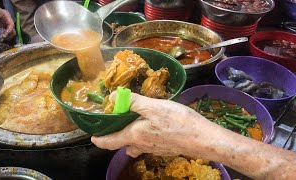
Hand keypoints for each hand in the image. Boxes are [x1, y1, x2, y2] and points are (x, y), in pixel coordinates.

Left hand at [91, 92, 226, 157]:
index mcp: (134, 135)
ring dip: (130, 136)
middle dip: (116, 135)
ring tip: (132, 122)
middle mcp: (141, 145)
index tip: (93, 137)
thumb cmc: (177, 121)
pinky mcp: (164, 148)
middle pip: (122, 143)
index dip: (99, 140)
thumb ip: (133, 101)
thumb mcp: (153, 106)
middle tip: (116, 122)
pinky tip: (152, 125)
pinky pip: (147, 144)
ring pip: (135, 145)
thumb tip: (115, 97)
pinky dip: (143, 136)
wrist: (202, 138)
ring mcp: (154, 149)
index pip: (110, 142)